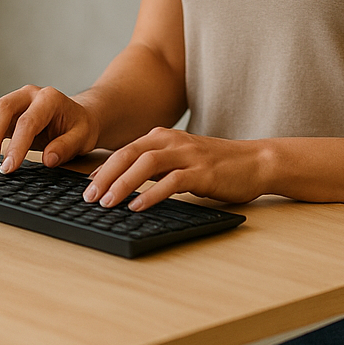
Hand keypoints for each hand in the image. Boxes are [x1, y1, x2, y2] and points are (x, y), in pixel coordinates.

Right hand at [0, 85, 100, 172]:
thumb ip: (66, 146)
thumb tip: (48, 158)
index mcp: (49, 99)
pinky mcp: (3, 111)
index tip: (8, 168)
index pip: (28, 121)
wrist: (77, 116)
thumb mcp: (82, 137)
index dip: (16, 145)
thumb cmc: (79, 127)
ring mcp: (13, 100)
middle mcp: (27, 94)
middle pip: (0, 108)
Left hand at [83, 128, 269, 210]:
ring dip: (123, 184)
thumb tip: (126, 186)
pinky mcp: (202, 172)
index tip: (87, 187)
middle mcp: (172, 142)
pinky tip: (138, 206)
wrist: (256, 161)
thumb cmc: (217, 165)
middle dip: (105, 176)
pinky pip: (171, 181)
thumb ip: (156, 168)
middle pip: (129, 154)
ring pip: (146, 164)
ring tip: (108, 203)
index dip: (103, 169)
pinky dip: (152, 194)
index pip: (125, 151)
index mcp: (164, 138)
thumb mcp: (181, 161)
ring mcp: (188, 155)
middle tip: (89, 197)